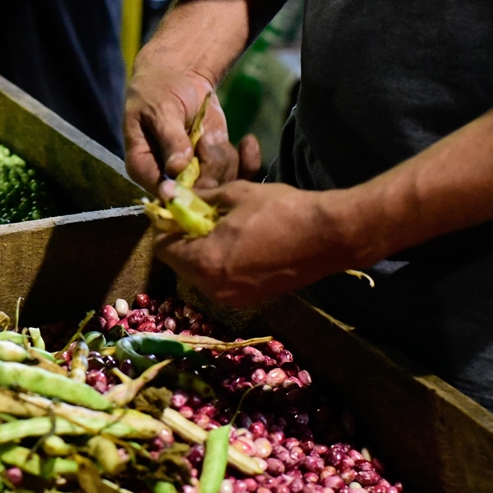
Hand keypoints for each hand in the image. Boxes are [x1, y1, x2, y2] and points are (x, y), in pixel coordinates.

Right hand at [124, 65, 260, 192]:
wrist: (179, 75)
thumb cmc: (159, 90)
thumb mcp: (161, 110)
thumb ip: (170, 139)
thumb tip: (176, 168)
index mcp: (143, 169)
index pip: (164, 192)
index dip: (184, 189)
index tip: (197, 165)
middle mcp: (169, 179)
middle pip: (197, 193)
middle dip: (209, 167)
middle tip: (205, 137)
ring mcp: (195, 174)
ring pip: (221, 184)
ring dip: (223, 157)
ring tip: (210, 133)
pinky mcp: (217, 165)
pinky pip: (238, 174)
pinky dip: (247, 161)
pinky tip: (247, 143)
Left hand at [154, 181, 363, 306]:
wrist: (330, 237)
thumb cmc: (282, 211)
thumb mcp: (235, 195)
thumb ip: (198, 198)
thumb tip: (168, 193)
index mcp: (204, 263)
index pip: (163, 248)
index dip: (167, 226)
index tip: (178, 209)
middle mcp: (213, 289)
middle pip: (180, 263)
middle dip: (185, 239)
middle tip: (201, 214)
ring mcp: (232, 298)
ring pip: (201, 273)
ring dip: (203, 250)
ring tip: (223, 226)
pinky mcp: (250, 299)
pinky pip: (222, 280)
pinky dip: (222, 262)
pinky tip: (240, 242)